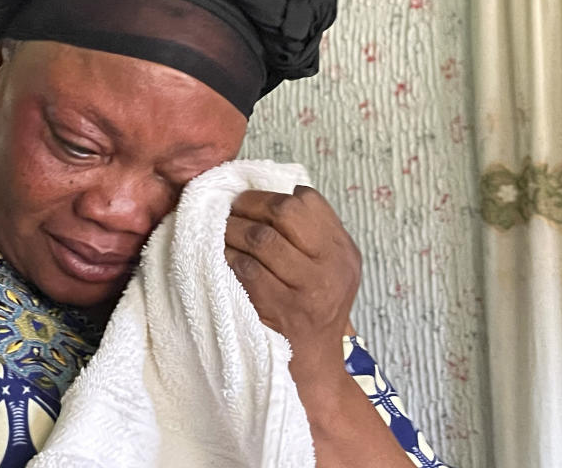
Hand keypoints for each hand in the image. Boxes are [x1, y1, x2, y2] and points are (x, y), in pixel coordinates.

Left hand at [223, 186, 360, 391]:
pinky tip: (219, 258)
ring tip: (219, 231)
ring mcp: (307, 290)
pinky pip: (246, 269)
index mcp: (342, 251)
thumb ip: (310, 233)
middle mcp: (331, 267)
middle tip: (228, 210)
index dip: (273, 196)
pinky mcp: (280, 309)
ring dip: (232, 230)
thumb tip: (269, 194)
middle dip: (249, 206)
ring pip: (261, 238)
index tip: (251, 203)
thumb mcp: (328, 269)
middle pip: (285, 213)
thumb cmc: (313, 310)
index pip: (309, 202)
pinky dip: (227, 258)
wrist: (314, 367)